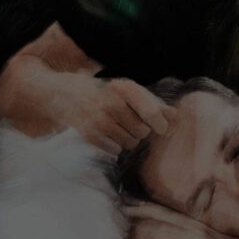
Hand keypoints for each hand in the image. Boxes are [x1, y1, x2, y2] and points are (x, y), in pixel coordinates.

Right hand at [47, 73, 176, 153]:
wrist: (61, 92)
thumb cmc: (103, 92)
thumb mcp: (127, 91)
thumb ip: (153, 103)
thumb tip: (176, 117)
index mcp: (125, 88)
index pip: (150, 111)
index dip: (160, 123)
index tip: (162, 129)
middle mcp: (112, 102)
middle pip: (143, 131)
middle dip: (140, 131)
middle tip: (129, 123)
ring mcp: (98, 118)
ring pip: (130, 143)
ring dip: (128, 140)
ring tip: (117, 129)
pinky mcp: (88, 133)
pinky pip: (115, 150)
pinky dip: (115, 147)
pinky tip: (107, 135)